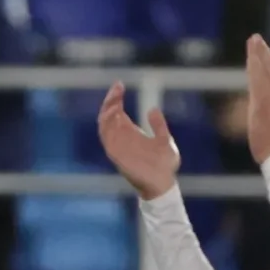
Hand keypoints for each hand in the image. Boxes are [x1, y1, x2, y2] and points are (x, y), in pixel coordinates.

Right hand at [97, 83, 180, 199]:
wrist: (163, 184)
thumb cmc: (164, 165)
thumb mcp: (165, 140)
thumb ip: (158, 125)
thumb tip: (152, 109)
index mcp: (131, 132)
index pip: (117, 111)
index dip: (115, 98)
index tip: (119, 85)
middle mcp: (121, 137)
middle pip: (108, 115)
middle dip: (110, 100)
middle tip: (117, 88)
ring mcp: (118, 146)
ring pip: (104, 124)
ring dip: (106, 110)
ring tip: (114, 99)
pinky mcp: (116, 154)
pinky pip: (106, 138)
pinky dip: (107, 125)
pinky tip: (114, 114)